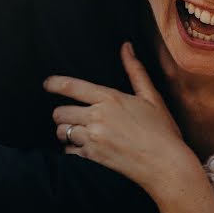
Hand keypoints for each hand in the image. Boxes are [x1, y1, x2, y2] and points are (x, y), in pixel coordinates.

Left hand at [45, 43, 199, 198]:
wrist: (166, 165)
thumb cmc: (162, 131)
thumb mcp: (151, 97)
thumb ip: (135, 71)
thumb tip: (126, 47)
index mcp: (110, 98)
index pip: (72, 87)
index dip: (55, 84)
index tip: (47, 84)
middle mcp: (97, 117)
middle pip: (60, 112)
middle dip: (63, 115)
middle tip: (73, 118)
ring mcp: (92, 138)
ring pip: (62, 132)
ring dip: (67, 133)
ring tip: (79, 135)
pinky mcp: (92, 158)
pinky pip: (68, 152)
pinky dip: (73, 151)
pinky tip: (86, 150)